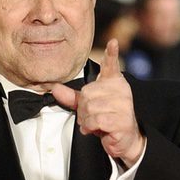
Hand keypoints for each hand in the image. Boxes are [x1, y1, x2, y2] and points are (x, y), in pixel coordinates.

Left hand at [52, 39, 144, 167]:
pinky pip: (95, 120)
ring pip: (90, 108)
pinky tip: (99, 129)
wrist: (125, 139)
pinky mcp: (122, 120)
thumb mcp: (88, 106)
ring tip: (96, 124)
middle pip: (86, 94)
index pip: (111, 66)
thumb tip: (54, 88)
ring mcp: (124, 105)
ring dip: (87, 120)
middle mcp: (122, 91)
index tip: (112, 41)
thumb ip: (72, 97)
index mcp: (114, 83)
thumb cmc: (106, 118)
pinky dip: (91, 127)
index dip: (111, 53)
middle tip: (93, 116)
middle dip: (83, 109)